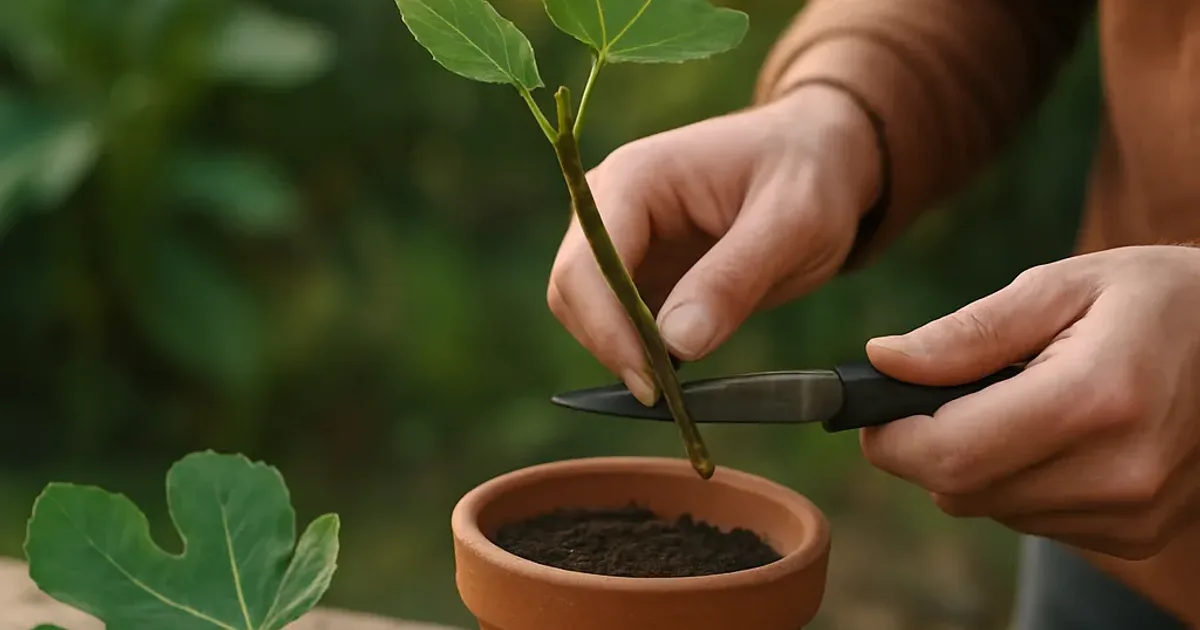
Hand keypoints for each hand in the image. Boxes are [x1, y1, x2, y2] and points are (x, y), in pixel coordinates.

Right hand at [547, 85, 880, 403]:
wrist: (820, 155)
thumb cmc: (809, 173)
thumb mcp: (792, 223)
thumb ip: (733, 279)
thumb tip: (675, 345)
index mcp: (635, 178)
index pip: (587, 264)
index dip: (607, 329)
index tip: (650, 385)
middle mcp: (609, 205)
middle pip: (571, 290)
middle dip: (610, 346)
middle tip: (666, 396)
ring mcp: (617, 238)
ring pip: (584, 311)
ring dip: (621, 352)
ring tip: (678, 384)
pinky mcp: (635, 270)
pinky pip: (615, 320)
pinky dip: (637, 351)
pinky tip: (678, 369)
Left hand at [861, 245, 1199, 560]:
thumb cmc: (1154, 300)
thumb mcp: (1061, 287)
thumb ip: (968, 332)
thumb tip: (883, 360)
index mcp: (1093, 400)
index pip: (948, 454)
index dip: (891, 436)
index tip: (875, 406)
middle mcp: (1117, 472)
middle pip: (959, 488)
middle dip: (927, 444)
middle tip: (944, 393)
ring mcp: (1131, 512)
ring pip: (989, 507)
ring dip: (975, 462)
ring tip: (1018, 402)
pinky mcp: (1135, 534)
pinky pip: (1030, 520)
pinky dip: (1017, 481)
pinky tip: (1054, 435)